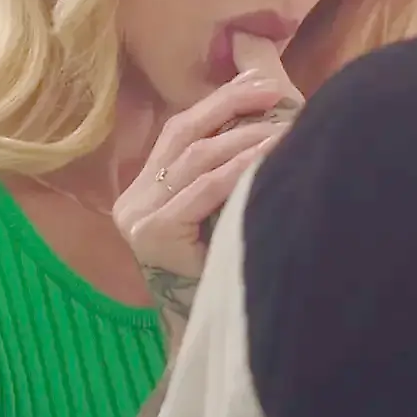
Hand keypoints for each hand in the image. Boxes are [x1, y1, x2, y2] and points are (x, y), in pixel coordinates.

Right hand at [113, 43, 298, 281]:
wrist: (216, 334)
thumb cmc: (225, 269)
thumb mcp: (219, 210)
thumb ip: (223, 166)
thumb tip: (260, 101)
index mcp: (144, 189)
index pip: (180, 129)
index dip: (220, 100)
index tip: (261, 82)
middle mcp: (134, 201)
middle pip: (185, 135)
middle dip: (233, 107)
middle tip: (278, 93)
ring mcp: (138, 218)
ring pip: (197, 159)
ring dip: (246, 137)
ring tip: (283, 126)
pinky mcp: (153, 235)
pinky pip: (203, 191)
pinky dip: (239, 169)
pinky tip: (268, 156)